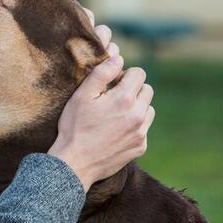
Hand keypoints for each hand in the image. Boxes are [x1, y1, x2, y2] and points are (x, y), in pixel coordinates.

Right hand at [48, 13, 154, 191]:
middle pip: (147, 90)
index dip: (124, 74)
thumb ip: (101, 73)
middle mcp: (138, 115)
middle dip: (133, 89)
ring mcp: (141, 133)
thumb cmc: (74, 127)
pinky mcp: (140, 147)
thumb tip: (118, 58)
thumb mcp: (81, 96)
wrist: (75, 164)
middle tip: (113, 97)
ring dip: (136, 107)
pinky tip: (115, 130)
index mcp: (124, 99)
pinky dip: (134, 126)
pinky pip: (144, 129)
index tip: (112, 83)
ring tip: (116, 113)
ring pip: (148, 109)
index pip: (139, 73)